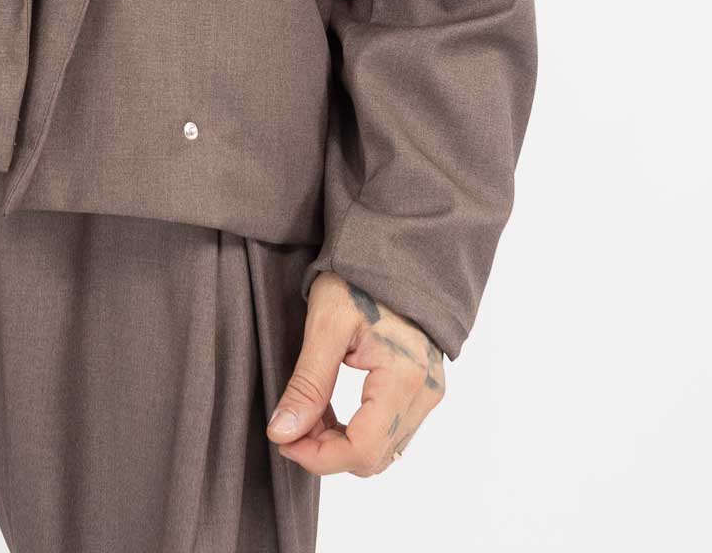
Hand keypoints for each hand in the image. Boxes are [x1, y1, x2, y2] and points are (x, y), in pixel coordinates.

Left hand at [264, 272, 444, 475]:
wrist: (391, 252)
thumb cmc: (357, 278)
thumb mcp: (325, 325)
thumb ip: (307, 383)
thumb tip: (283, 433)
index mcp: (405, 377)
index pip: (362, 449)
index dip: (319, 457)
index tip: (283, 439)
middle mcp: (425, 394)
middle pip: (373, 458)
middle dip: (326, 453)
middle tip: (289, 427)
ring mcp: (428, 394)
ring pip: (381, 452)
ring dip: (340, 446)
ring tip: (307, 416)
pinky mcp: (423, 391)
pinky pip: (389, 434)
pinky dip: (356, 433)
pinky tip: (329, 412)